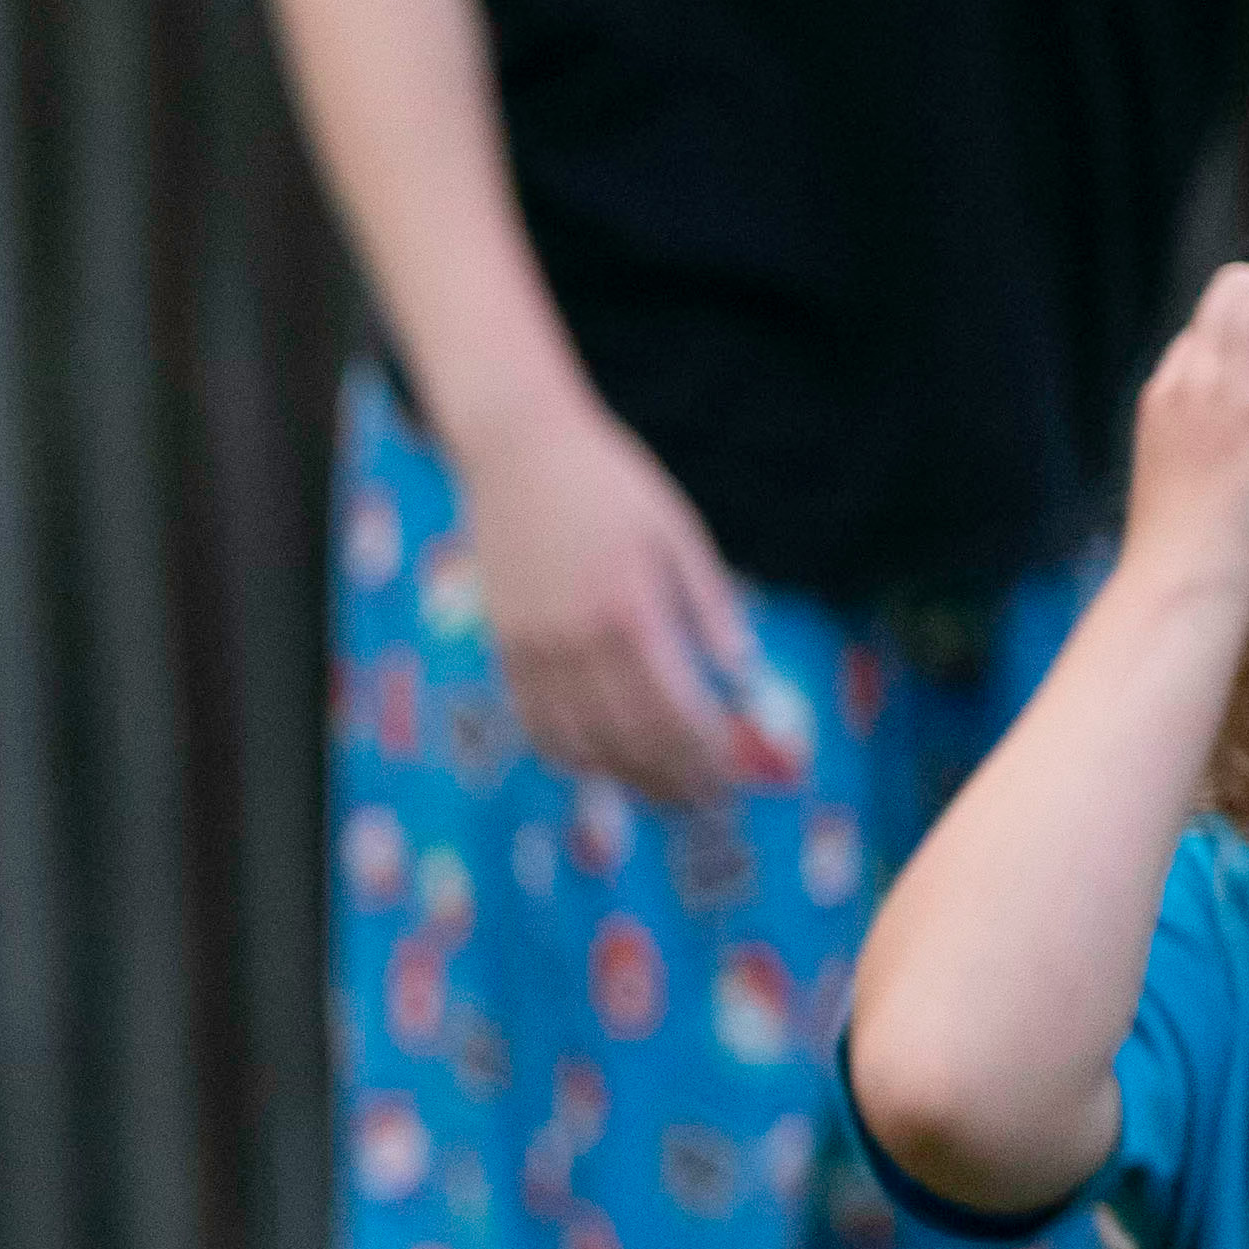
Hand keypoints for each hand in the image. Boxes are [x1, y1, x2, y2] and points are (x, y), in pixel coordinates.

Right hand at [452, 393, 790, 806]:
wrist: (519, 449)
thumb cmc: (611, 482)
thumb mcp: (677, 531)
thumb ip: (711, 604)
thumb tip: (744, 671)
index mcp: (632, 609)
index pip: (676, 710)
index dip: (707, 754)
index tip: (733, 775)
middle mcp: (579, 639)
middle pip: (631, 739)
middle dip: (674, 778)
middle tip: (705, 798)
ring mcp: (534, 647)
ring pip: (581, 743)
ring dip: (625, 777)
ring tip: (660, 791)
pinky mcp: (505, 646)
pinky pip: (534, 723)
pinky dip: (570, 754)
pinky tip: (599, 762)